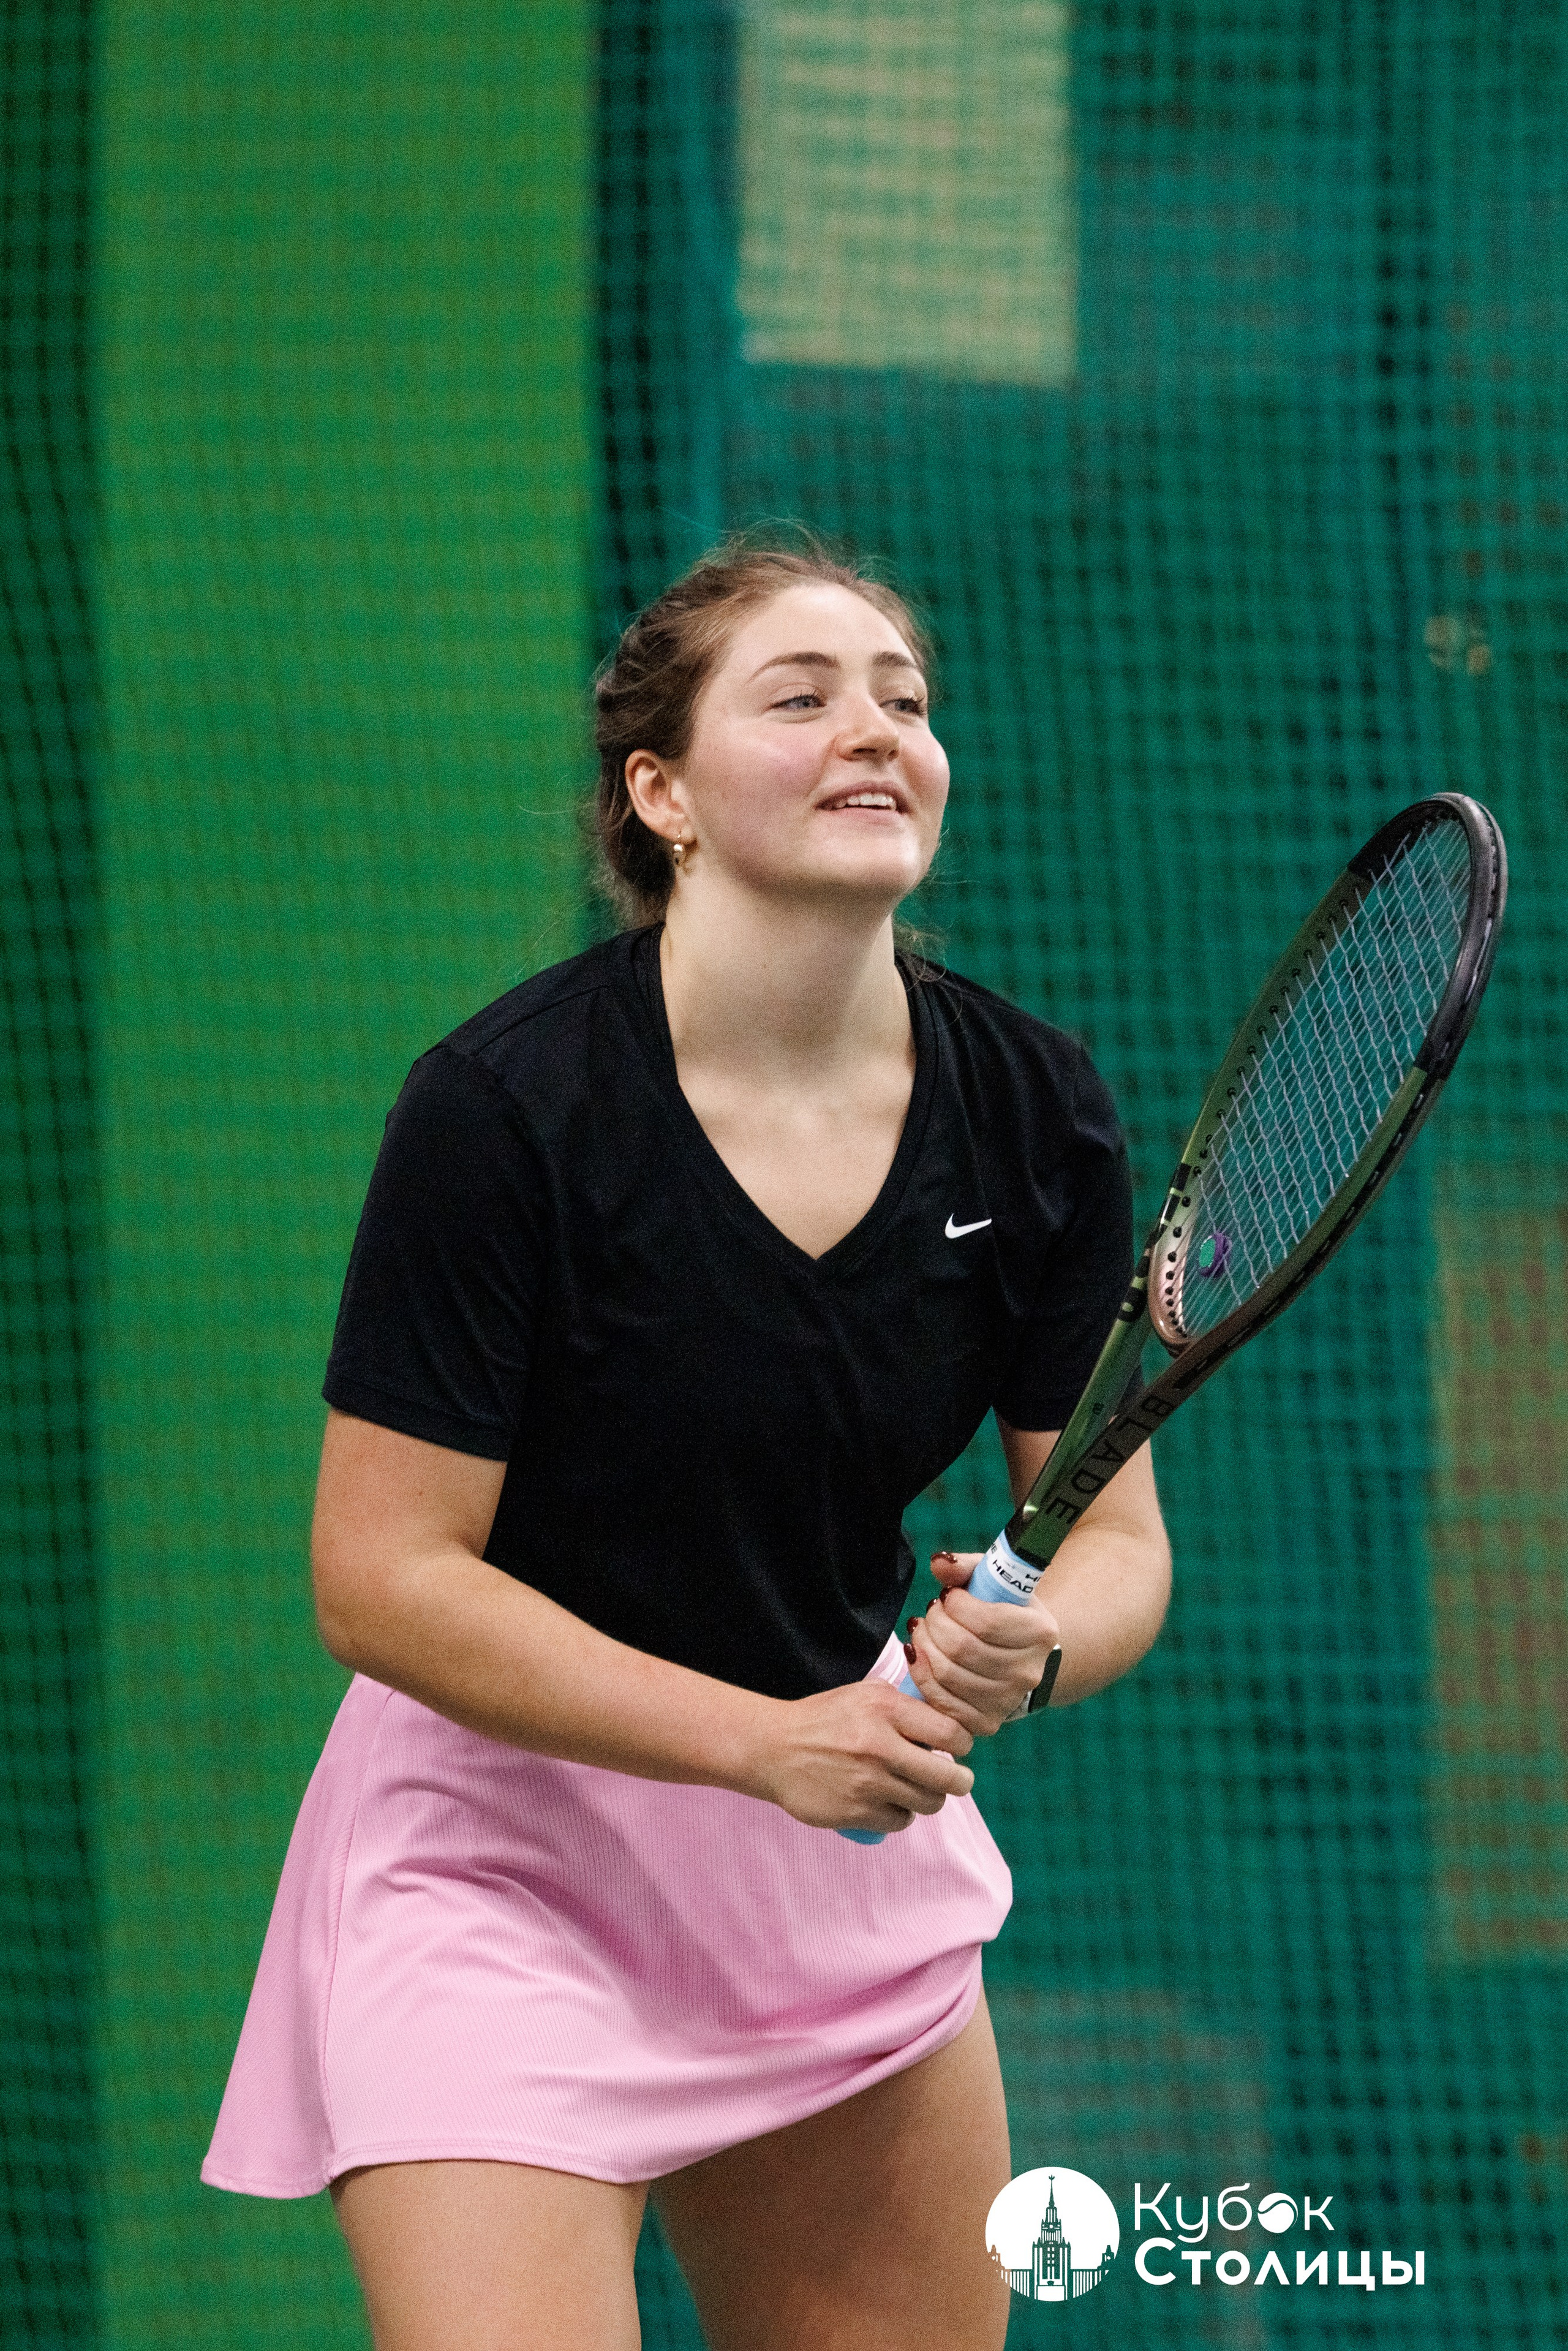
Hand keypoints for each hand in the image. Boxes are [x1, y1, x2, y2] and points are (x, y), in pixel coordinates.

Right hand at [746, 1681, 974, 1835]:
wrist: (773, 1749)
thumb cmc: (824, 1720)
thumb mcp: (864, 1695)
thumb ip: (904, 1705)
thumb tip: (947, 1722)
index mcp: (886, 1709)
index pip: (950, 1733)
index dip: (962, 1744)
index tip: (957, 1749)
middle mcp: (880, 1745)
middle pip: (949, 1777)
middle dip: (959, 1781)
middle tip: (956, 1780)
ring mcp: (869, 1782)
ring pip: (929, 1803)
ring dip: (929, 1799)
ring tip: (917, 1790)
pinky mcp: (856, 1812)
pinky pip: (901, 1821)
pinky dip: (901, 1815)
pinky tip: (890, 1803)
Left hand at [904, 1551, 1061, 1736]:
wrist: (1017, 1655)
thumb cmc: (1000, 1611)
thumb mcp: (992, 1582)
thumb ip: (965, 1567)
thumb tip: (939, 1563)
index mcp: (1040, 1632)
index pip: (986, 1621)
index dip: (954, 1605)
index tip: (947, 1596)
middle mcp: (1029, 1671)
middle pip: (962, 1648)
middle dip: (935, 1623)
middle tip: (931, 1612)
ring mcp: (1008, 1701)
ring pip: (948, 1673)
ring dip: (924, 1645)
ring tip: (924, 1630)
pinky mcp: (986, 1722)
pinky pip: (942, 1702)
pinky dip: (921, 1675)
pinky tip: (919, 1655)